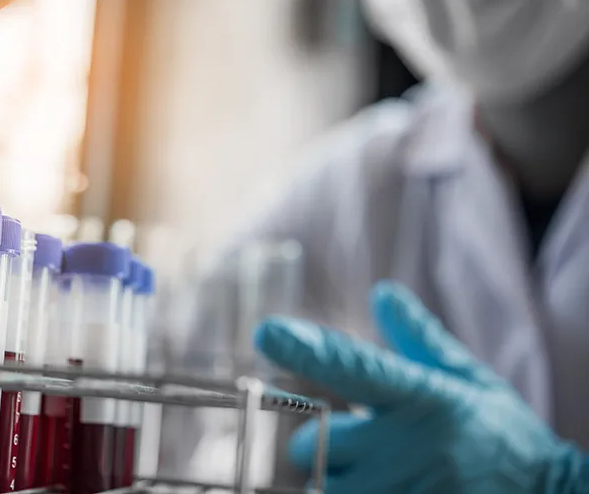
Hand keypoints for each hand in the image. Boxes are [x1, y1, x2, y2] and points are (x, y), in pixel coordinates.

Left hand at [254, 281, 588, 493]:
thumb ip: (418, 338)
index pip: (355, 369)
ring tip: (380, 476)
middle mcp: (404, 449)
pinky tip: (388, 490)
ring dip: (337, 480)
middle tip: (359, 443)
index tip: (267, 332)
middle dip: (321, 443)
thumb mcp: (468, 379)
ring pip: (323, 487)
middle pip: (310, 445)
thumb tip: (382, 292)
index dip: (308, 351)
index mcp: (422, 399)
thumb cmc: (500, 436)